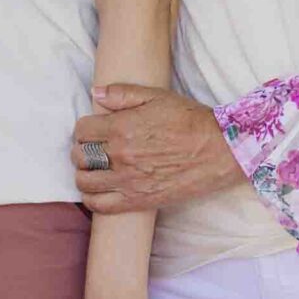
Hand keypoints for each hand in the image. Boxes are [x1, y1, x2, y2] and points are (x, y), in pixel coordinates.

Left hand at [75, 83, 245, 214]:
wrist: (219, 150)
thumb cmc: (189, 120)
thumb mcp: (157, 96)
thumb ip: (122, 93)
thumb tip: (96, 92)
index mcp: (122, 127)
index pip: (82, 130)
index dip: (84, 128)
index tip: (92, 129)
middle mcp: (120, 155)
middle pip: (79, 156)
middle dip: (82, 150)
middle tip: (93, 148)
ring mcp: (128, 181)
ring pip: (85, 182)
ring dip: (84, 174)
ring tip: (95, 169)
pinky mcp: (139, 201)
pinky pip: (101, 206)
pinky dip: (93, 199)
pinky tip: (99, 190)